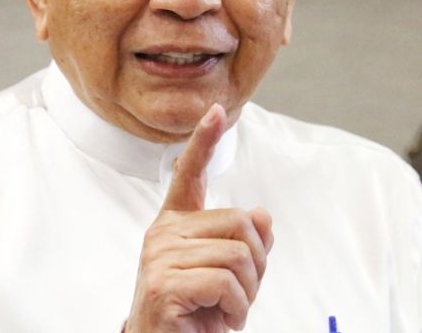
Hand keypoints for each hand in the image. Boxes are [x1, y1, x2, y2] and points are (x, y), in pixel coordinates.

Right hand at [124, 104, 273, 332]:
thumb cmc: (195, 315)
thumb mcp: (228, 275)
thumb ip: (243, 243)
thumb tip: (261, 215)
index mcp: (175, 225)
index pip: (189, 174)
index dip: (204, 141)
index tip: (216, 110)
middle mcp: (163, 233)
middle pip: (241, 223)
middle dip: (257, 263)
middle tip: (239, 294)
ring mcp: (159, 257)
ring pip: (238, 254)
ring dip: (247, 293)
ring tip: (226, 310)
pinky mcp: (163, 284)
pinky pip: (225, 283)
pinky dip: (236, 308)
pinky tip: (218, 319)